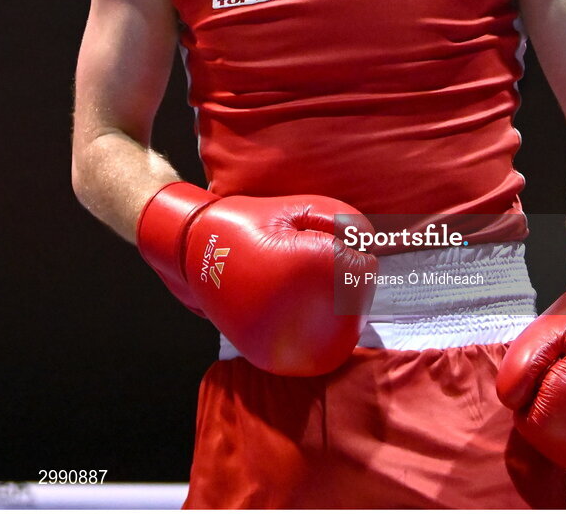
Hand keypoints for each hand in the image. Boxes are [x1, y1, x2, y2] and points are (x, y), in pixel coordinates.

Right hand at [137, 182, 377, 375]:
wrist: (191, 250)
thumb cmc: (248, 223)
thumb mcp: (299, 207)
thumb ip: (344, 220)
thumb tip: (373, 243)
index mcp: (312, 266)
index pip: (363, 270)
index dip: (348, 251)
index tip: (322, 243)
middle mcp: (300, 310)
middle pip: (357, 303)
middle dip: (344, 283)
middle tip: (310, 264)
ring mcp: (283, 341)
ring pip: (342, 334)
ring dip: (334, 312)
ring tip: (303, 288)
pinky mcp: (269, 358)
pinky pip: (316, 356)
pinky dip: (317, 337)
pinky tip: (300, 315)